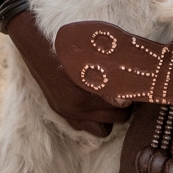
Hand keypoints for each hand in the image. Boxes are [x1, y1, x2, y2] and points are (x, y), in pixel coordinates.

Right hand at [4, 12, 129, 136]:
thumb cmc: (67, 43)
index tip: (138, 86)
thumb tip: (136, 76)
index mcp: (86, 91)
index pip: (122, 105)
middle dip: (126, 106)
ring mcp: (68, 112)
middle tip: (128, 91)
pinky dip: (94, 120)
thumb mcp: (93, 51)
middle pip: (118, 118)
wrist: (34, 44)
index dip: (134, 95)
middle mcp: (77, 107)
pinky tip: (95, 104)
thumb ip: (113, 67)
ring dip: (111, 117)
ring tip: (112, 100)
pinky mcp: (60, 112)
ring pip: (104, 129)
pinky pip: (85, 128)